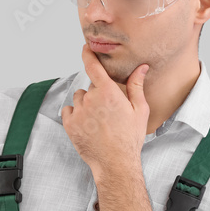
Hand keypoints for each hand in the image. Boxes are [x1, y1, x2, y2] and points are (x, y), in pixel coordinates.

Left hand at [60, 43, 149, 177]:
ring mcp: (78, 112)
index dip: (88, 54)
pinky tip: (87, 125)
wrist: (115, 163)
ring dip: (86, 104)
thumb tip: (141, 67)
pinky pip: (68, 110)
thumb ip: (136, 86)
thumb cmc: (130, 138)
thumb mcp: (139, 111)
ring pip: (79, 99)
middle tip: (109, 111)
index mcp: (108, 93)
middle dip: (98, 94)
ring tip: (98, 121)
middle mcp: (91, 99)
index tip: (85, 47)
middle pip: (90, 87)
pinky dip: (75, 115)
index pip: (93, 66)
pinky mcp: (69, 124)